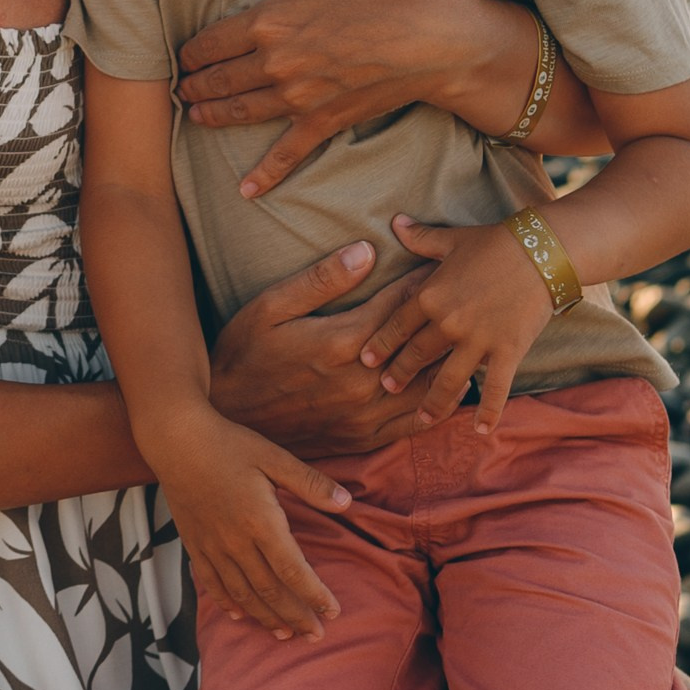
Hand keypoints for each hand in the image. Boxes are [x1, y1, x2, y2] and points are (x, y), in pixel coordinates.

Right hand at [149, 408, 351, 638]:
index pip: (293, 570)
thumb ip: (309, 483)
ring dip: (266, 617)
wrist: (176, 439)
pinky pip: (212, 582)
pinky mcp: (194, 543)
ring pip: (242, 593)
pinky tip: (240, 615)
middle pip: (270, 590)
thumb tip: (346, 502)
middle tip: (316, 635)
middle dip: (296, 616)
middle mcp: (236, 542)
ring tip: (286, 634)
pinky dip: (228, 603)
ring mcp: (212, 546)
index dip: (314, 594)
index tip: (334, 612)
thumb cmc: (229, 444)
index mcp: (260, 522)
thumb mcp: (274, 457)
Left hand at [176, 0, 476, 195]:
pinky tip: (246, 191)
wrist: (431, 38)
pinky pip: (287, 152)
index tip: (181, 58)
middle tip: (179, 90)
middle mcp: (275, 63)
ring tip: (194, 117)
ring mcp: (298, 97)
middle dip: (194, 86)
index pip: (211, 42)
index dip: (190, 53)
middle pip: (218, 80)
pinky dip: (265, 174)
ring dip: (212, 117)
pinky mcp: (323, 121)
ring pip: (241, 112)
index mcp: (270, 21)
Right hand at [208, 239, 443, 460]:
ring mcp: (364, 415)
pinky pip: (413, 423)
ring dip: (447, 362)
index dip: (424, 281)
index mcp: (340, 342)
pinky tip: (449, 389)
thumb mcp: (268, 307)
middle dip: (444, 317)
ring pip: (426, 386)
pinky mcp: (362, 438)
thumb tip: (365, 251)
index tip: (443, 265)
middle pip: (421, 344)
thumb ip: (319, 280)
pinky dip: (437, 404)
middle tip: (465, 296)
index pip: (399, 304)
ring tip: (465, 339)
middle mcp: (360, 381)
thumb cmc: (243, 354)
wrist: (224, 417)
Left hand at [356, 217, 557, 431]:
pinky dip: (487, 411)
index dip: (381, 343)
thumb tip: (395, 222)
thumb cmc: (496, 242)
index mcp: (430, 295)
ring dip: (433, 402)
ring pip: (448, 379)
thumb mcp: (453, 239)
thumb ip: (420, 237)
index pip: (397, 324)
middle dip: (400, 374)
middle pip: (417, 354)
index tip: (366, 359)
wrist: (543, 251)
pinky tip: (481, 431)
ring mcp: (477, 340)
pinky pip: (494, 388)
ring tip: (422, 418)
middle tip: (386, 389)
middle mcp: (448, 322)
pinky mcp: (507, 351)